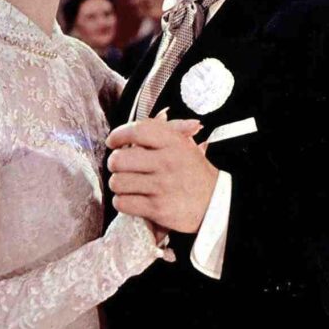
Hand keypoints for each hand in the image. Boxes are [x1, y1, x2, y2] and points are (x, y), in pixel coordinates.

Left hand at [107, 110, 217, 233]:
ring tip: (128, 184)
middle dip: (114, 163)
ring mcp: (161, 186)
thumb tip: (151, 119)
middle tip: (120, 166)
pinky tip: (132, 199)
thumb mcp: (185, 145)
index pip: (136, 131)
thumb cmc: (194, 173)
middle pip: (119, 159)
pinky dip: (122, 202)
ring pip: (117, 182)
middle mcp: (166, 162)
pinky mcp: (157, 209)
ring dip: (118, 184)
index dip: (118, 135)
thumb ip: (166, 130)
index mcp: (173, 142)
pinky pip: (122, 202)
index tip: (113, 141)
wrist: (215, 204)